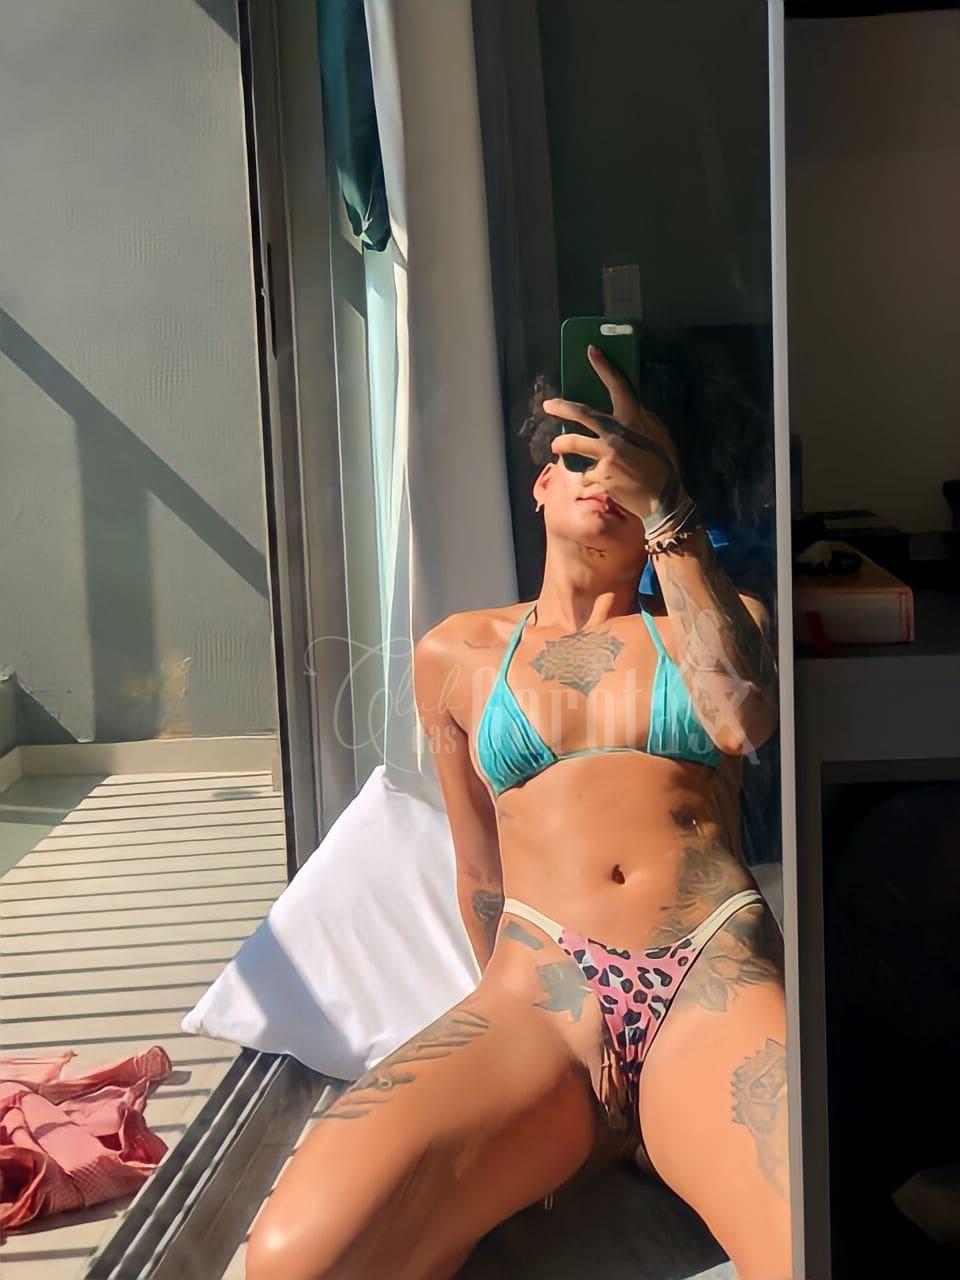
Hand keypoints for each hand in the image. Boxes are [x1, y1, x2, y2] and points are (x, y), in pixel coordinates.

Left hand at [543, 346, 687, 530]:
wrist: (663, 499)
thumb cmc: (664, 465)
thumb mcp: (659, 435)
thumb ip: (643, 420)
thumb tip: (632, 408)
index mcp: (632, 420)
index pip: (617, 386)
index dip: (604, 367)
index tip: (591, 351)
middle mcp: (614, 435)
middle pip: (581, 414)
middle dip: (561, 408)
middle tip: (548, 405)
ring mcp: (604, 456)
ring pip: (572, 445)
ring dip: (561, 446)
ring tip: (556, 448)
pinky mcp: (599, 477)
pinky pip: (583, 475)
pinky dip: (585, 479)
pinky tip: (590, 483)